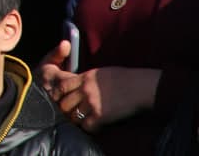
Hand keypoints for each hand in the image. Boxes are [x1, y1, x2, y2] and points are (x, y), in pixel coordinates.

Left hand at [44, 59, 159, 130]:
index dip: (60, 94)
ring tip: (82, 121)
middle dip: (66, 110)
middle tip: (70, 114)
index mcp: (85, 77)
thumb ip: (88, 78)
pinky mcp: (101, 115)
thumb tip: (81, 82)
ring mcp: (92, 103)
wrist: (140, 86)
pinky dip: (89, 128)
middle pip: (65, 103)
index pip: (62, 86)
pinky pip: (87, 126)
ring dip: (77, 120)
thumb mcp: (101, 73)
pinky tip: (94, 126)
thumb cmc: (125, 78)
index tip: (62, 99)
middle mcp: (85, 90)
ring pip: (74, 116)